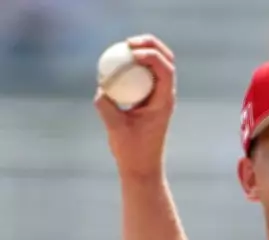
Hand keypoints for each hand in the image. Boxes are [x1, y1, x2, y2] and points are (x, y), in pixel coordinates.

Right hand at [94, 34, 175, 179]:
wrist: (142, 167)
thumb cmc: (133, 152)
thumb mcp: (117, 130)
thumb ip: (107, 108)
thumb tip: (101, 90)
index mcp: (164, 102)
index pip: (166, 70)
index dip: (151, 54)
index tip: (130, 51)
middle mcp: (165, 97)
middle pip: (166, 61)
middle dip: (151, 45)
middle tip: (128, 42)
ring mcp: (158, 98)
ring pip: (157, 66)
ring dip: (144, 52)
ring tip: (124, 47)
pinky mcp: (148, 101)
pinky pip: (144, 76)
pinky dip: (134, 66)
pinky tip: (117, 64)